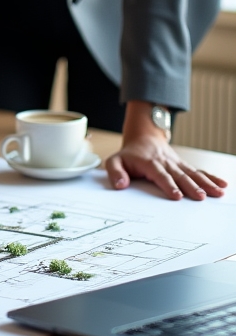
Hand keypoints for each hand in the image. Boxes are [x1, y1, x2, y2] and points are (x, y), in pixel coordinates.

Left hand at [106, 103, 226, 200]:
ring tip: (217, 193)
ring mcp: (176, 164)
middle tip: (201, 197)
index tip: (177, 195)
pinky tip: (222, 184)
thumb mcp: (114, 160)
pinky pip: (198, 171)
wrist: (143, 138)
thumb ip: (115, 172)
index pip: (159, 175)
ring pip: (192, 173)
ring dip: (205, 183)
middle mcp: (165, 163)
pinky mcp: (183, 165)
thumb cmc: (128, 155)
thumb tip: (120, 185)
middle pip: (179, 175)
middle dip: (191, 186)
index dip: (168, 185)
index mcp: (148, 163)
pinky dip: (211, 177)